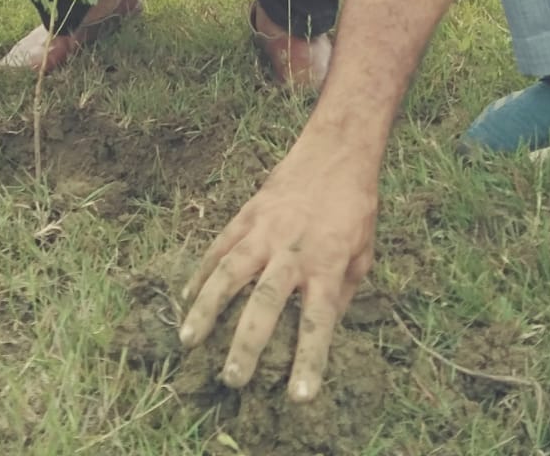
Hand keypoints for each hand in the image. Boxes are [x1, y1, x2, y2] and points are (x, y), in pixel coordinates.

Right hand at [178, 137, 378, 401]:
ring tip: (188, 340)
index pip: (318, 322)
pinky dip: (202, 273)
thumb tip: (320, 329)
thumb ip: (340, 294)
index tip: (298, 396)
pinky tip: (187, 297)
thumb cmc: (354, 209)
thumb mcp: (362, 255)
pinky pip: (219, 247)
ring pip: (230, 272)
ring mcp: (265, 231)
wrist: (336, 153)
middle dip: (247, 342)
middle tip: (232, 378)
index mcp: (327, 265)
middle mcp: (292, 252)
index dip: (308, 359)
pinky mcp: (247, 215)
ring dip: (207, 308)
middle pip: (266, 302)